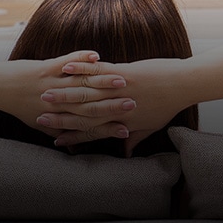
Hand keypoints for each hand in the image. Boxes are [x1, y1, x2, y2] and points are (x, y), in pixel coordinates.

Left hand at [0, 50, 123, 137]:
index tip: (127, 128)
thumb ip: (59, 133)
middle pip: (89, 105)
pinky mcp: (44, 68)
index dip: (107, 126)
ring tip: (123, 79)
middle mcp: (55, 104)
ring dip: (103, 81)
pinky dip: (81, 59)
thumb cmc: (20, 105)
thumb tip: (73, 147)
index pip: (86, 125)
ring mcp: (50, 85)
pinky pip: (66, 63)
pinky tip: (96, 55)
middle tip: (134, 103)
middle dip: (113, 104)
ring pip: (81, 84)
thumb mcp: (40, 124)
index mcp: (56, 118)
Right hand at [38, 57, 187, 146]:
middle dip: (59, 116)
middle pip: (83, 114)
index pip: (91, 131)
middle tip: (38, 116)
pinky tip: (65, 69)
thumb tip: (127, 152)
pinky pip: (98, 71)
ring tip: (42, 94)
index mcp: (123, 123)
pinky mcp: (124, 73)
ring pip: (87, 93)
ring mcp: (119, 90)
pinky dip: (81, 70)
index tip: (54, 139)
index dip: (72, 135)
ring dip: (63, 93)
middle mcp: (117, 109)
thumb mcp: (152, 125)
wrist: (184, 84)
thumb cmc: (169, 105)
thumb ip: (135, 138)